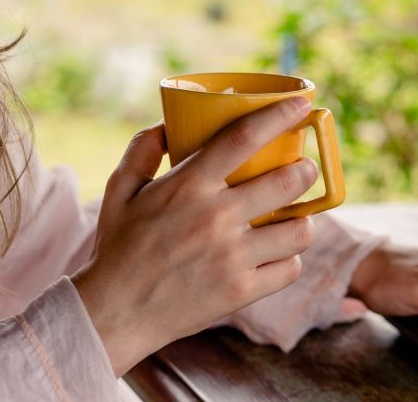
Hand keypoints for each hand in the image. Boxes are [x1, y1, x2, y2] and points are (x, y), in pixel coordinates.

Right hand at [72, 97, 319, 375]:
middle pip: (288, 181)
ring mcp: (232, 256)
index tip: (302, 103)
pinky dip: (288, 261)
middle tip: (304, 169)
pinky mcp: (241, 291)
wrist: (111, 315)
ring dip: (302, 221)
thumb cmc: (119, 250)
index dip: (280, 116)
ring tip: (294, 218)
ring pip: (299, 229)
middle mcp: (215, 217)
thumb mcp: (119, 193)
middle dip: (306, 170)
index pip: (244, 138)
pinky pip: (290, 268)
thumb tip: (166, 125)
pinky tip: (277, 255)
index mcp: (187, 187)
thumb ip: (141, 152)